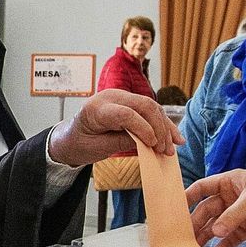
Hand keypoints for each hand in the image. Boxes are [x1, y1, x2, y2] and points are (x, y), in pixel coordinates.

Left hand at [46, 89, 181, 166]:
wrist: (70, 137)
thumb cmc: (79, 143)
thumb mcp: (96, 148)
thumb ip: (120, 143)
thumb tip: (148, 143)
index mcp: (96, 108)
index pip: (126, 114)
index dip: (143, 129)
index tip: (152, 145)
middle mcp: (110, 97)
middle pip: (143, 106)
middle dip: (158, 128)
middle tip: (165, 149)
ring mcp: (121, 97)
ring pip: (151, 107)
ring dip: (164, 127)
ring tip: (171, 148)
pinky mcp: (130, 102)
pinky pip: (150, 111)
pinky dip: (163, 125)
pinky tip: (175, 138)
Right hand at [186, 170, 245, 246]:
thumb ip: (233, 215)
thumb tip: (215, 232)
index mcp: (230, 182)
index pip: (202, 188)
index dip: (188, 197)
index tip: (176, 209)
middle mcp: (231, 197)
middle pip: (207, 210)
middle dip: (197, 223)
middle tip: (186, 236)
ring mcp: (239, 213)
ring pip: (217, 225)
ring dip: (207, 236)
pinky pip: (232, 236)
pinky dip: (225, 244)